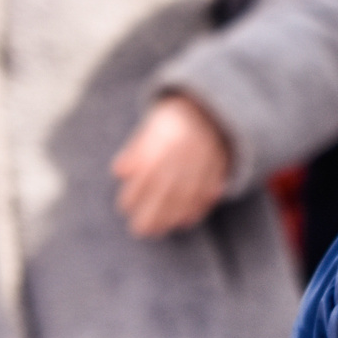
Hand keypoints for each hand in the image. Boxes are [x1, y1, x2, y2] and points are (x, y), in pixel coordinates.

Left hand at [110, 94, 233, 237]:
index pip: (145, 176)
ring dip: (172, 217)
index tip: (124, 207)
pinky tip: (186, 221)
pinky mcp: (218, 167)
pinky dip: (197, 209)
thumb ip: (135, 150)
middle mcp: (183, 155)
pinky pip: (208, 192)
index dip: (133, 194)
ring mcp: (203, 163)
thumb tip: (119, 172)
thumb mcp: (150, 128)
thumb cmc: (173, 120)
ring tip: (161, 230)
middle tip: (140, 231)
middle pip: (166, 191)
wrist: (209, 107)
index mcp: (164, 143)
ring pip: (187, 196)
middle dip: (152, 214)